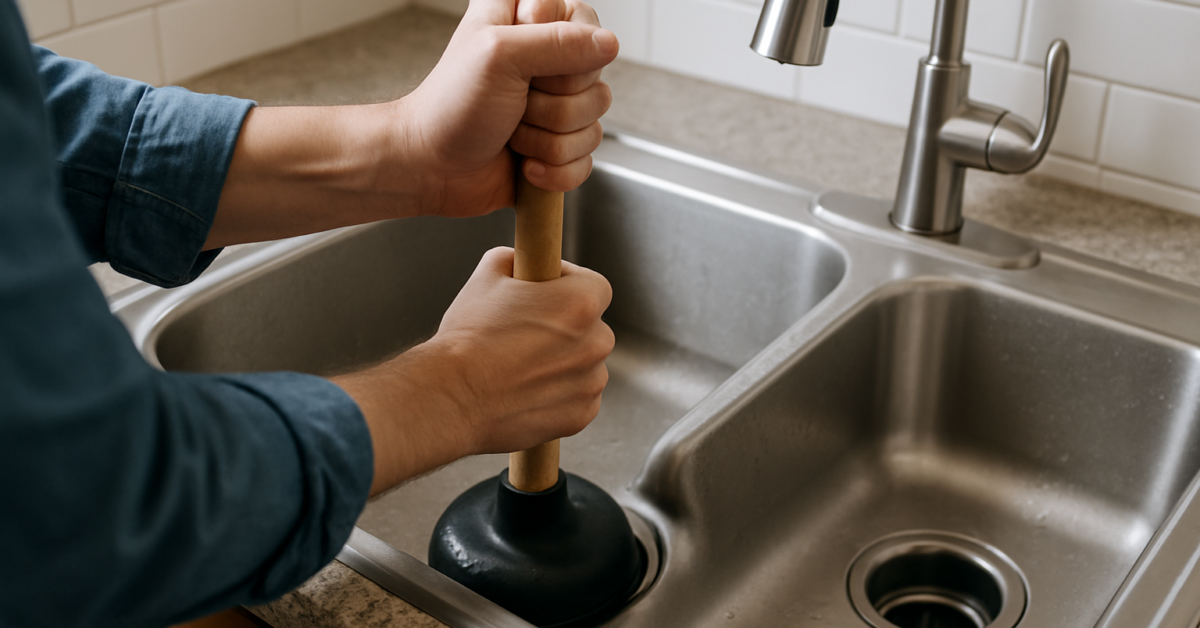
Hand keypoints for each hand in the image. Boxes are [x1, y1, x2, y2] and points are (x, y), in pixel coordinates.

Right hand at [332, 248, 613, 494]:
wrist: (451, 396)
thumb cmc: (468, 338)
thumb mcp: (487, 276)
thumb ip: (516, 261)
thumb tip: (521, 263)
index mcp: (581, 301)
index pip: (592, 285)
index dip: (567, 286)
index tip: (545, 293)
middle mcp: (596, 342)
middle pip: (590, 327)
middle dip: (564, 327)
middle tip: (526, 332)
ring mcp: (591, 383)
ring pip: (584, 365)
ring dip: (562, 363)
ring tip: (520, 365)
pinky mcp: (581, 416)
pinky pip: (577, 397)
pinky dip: (558, 395)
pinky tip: (525, 390)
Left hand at [397, 0, 618, 215]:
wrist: (432, 168)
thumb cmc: (450, 106)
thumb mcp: (499, 55)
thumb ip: (558, 41)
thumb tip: (609, 44)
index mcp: (527, 21)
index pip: (583, 20)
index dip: (559, 43)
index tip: (519, 55)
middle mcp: (546, 61)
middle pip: (595, 76)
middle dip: (553, 101)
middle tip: (516, 101)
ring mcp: (556, 106)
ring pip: (594, 122)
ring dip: (548, 139)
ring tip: (512, 133)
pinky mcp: (560, 146)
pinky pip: (587, 160)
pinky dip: (554, 169)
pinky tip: (524, 163)